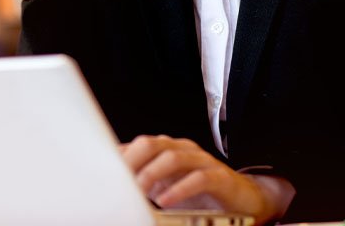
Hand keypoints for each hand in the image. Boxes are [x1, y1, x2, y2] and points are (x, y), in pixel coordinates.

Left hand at [121, 135, 282, 224]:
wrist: (241, 201)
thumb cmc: (198, 195)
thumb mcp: (164, 188)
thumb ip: (143, 184)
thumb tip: (114, 189)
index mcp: (165, 149)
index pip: (136, 146)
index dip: (119, 157)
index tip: (103, 174)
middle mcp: (181, 149)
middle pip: (151, 144)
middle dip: (132, 161)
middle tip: (118, 181)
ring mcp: (201, 160)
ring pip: (172, 157)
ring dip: (152, 173)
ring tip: (139, 191)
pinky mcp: (219, 176)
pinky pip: (198, 178)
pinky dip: (179, 189)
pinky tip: (166, 202)